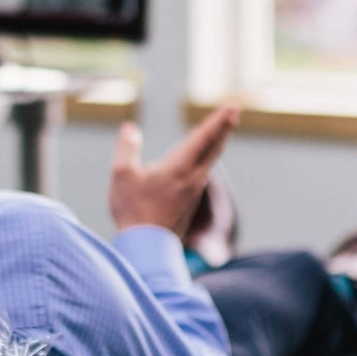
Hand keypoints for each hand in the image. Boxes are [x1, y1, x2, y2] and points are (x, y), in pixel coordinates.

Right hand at [108, 105, 239, 236]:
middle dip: (224, 127)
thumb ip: (127, 148)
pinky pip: (203, 171)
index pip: (203, 137)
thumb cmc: (133, 211)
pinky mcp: (190, 202)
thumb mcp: (122, 175)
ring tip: (222, 129)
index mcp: (180, 168)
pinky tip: (205, 158)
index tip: (232, 107)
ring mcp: (194, 191)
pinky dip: (208, 157)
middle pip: (214, 147)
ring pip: (211, 160)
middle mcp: (193, 178)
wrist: (147, 248)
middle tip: (234, 110)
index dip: (218, 120)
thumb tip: (130, 128)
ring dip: (218, 141)